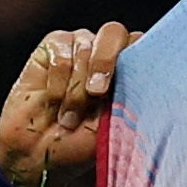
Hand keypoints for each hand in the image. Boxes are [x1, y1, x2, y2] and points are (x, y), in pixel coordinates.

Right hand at [0, 23, 136, 186]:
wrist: (39, 154)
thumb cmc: (80, 145)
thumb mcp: (114, 128)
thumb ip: (130, 99)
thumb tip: (147, 78)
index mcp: (128, 69)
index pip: (141, 44)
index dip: (135, 58)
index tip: (128, 87)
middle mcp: (105, 53)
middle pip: (114, 33)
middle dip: (105, 62)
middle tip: (97, 93)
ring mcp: (79, 47)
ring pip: (85, 46)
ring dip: (76, 87)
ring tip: (69, 117)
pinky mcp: (53, 48)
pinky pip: (61, 54)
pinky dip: (58, 82)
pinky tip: (55, 102)